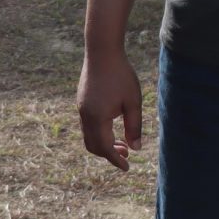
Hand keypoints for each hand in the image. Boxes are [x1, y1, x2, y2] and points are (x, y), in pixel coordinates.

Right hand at [77, 45, 142, 169]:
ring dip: (104, 143)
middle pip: (94, 146)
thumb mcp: (133, 102)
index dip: (116, 160)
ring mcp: (81, 109)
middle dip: (109, 154)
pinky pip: (88, 125)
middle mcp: (86, 116)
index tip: (127, 167)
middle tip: (127, 154)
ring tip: (123, 143)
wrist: (102, 51)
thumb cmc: (121, 75)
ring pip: (89, 136)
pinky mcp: (82, 102)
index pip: (105, 148)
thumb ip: (134, 127)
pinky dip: (99, 133)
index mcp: (97, 119)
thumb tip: (136, 148)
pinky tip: (113, 126)